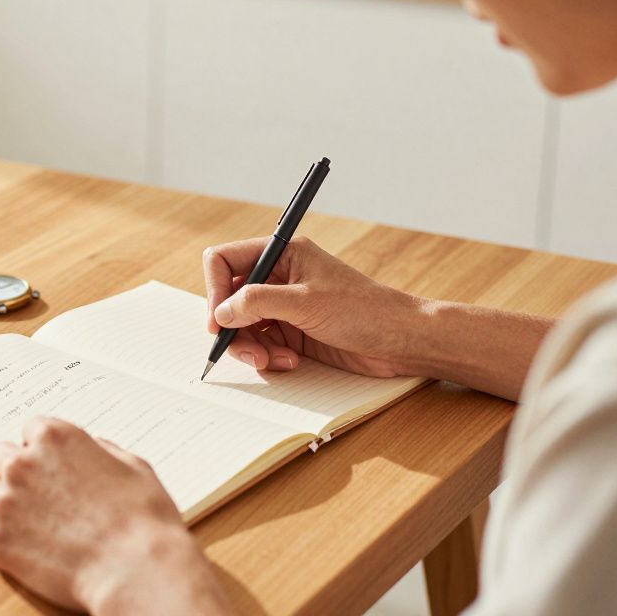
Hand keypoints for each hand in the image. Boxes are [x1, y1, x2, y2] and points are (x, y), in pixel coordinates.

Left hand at [0, 418, 230, 614]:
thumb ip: (101, 450)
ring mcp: (6, 502)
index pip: (29, 429)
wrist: (136, 569)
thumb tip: (91, 448)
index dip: (41, 449)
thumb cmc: (143, 519)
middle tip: (36, 494)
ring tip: (25, 520)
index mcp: (55, 437)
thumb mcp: (133, 466)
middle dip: (14, 471)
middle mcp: (23, 463)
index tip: (48, 465)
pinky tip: (15, 540)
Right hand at [203, 235, 424, 376]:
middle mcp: (278, 277)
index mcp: (282, 254)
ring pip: (242, 326)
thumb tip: (222, 312)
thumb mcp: (306, 302)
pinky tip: (290, 362)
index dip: (215, 290)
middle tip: (249, 352)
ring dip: (251, 347)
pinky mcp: (292, 332)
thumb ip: (258, 302)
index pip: (225, 261)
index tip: (218, 321)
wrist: (401, 341)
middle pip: (229, 299)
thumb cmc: (365, 311)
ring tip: (273, 361)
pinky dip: (267, 356)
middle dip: (234, 328)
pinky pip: (261, 344)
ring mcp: (284, 306)